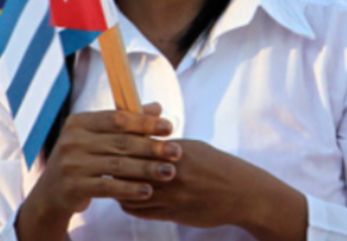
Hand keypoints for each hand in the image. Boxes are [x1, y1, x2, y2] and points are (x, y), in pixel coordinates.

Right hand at [16, 103, 179, 240]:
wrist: (53, 190)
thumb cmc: (83, 158)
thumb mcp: (97, 137)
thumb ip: (125, 122)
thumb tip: (157, 107)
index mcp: (79, 122)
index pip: (116, 119)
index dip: (144, 122)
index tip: (169, 126)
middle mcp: (72, 140)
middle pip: (120, 142)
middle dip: (152, 147)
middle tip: (177, 151)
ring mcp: (72, 164)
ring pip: (117, 166)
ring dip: (147, 169)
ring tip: (169, 171)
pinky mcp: (74, 186)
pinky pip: (108, 187)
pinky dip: (130, 189)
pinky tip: (148, 190)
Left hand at [118, 139, 306, 240]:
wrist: (243, 194)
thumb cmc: (216, 166)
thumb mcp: (192, 148)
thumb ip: (165, 144)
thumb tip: (140, 134)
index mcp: (175, 151)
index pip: (137, 146)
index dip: (119, 146)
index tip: (109, 144)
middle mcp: (172, 172)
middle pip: (129, 169)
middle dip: (114, 167)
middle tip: (103, 164)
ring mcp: (172, 195)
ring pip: (131, 192)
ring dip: (119, 188)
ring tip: (112, 183)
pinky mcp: (174, 213)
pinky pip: (142, 211)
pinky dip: (130, 204)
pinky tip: (126, 199)